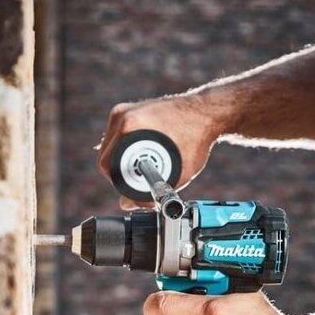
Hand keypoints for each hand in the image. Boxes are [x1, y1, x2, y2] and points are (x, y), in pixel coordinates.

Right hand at [97, 94, 224, 208]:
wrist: (208, 113)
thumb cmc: (196, 138)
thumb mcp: (177, 173)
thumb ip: (149, 193)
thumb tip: (126, 204)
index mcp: (128, 125)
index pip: (107, 165)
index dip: (119, 183)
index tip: (136, 189)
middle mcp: (122, 114)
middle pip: (108, 156)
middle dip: (122, 173)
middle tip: (145, 180)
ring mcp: (124, 109)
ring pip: (112, 147)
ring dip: (125, 161)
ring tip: (150, 166)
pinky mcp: (130, 110)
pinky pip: (120, 137)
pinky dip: (130, 149)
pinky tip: (149, 153)